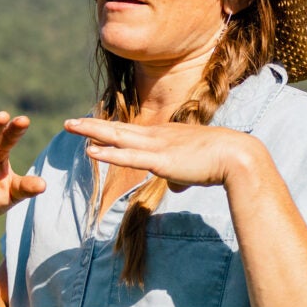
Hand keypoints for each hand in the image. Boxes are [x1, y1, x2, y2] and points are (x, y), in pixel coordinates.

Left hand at [64, 117, 258, 188]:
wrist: (236, 156)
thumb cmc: (220, 162)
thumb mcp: (195, 169)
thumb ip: (182, 176)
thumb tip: (178, 185)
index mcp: (165, 136)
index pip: (131, 133)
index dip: (110, 130)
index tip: (91, 128)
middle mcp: (157, 136)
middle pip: (117, 129)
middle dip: (91, 125)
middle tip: (69, 122)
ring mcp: (156, 146)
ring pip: (116, 137)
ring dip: (91, 132)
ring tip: (69, 126)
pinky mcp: (160, 160)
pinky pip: (127, 156)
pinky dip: (107, 153)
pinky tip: (90, 151)